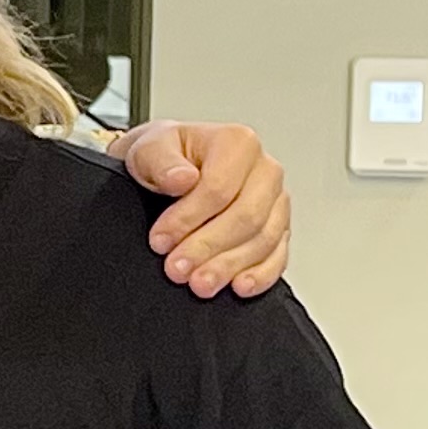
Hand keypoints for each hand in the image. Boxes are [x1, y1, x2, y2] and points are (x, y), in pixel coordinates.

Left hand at [115, 119, 288, 297]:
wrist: (169, 169)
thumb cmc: (164, 157)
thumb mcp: (149, 149)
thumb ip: (161, 161)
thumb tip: (181, 179)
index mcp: (238, 143)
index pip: (219, 188)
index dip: (188, 219)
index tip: (161, 240)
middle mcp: (264, 170)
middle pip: (246, 217)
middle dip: (208, 248)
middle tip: (177, 270)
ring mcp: (275, 201)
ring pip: (263, 240)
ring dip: (229, 266)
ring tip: (199, 284)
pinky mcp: (279, 228)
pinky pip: (279, 255)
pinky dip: (260, 275)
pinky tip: (238, 285)